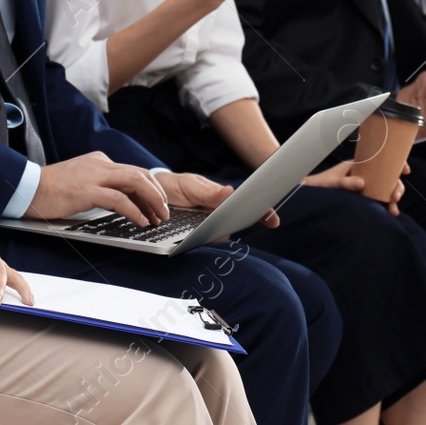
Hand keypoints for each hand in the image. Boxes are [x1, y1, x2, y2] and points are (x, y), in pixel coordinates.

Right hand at [26, 152, 169, 225]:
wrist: (28, 188)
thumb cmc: (52, 190)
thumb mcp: (82, 182)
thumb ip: (101, 185)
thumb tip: (122, 200)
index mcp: (100, 161)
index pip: (134, 172)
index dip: (150, 190)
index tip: (156, 206)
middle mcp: (101, 164)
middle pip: (140, 174)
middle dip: (157, 194)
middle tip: (164, 212)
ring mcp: (94, 175)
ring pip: (135, 182)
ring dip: (152, 201)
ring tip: (158, 217)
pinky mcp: (87, 190)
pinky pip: (119, 199)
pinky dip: (134, 210)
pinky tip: (141, 221)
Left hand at [157, 171, 278, 227]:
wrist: (152, 196)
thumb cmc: (176, 186)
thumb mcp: (190, 186)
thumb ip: (209, 192)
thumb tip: (231, 192)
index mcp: (222, 197)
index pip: (248, 204)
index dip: (263, 212)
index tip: (273, 220)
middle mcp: (218, 213)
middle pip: (238, 221)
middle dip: (246, 221)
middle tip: (243, 219)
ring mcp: (208, 225)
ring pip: (222, 233)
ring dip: (223, 231)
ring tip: (221, 225)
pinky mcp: (195, 235)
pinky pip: (205, 239)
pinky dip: (207, 237)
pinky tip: (206, 234)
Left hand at [304, 159, 408, 215]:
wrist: (309, 196)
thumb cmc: (319, 185)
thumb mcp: (332, 183)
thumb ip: (345, 182)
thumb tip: (362, 183)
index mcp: (358, 164)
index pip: (381, 160)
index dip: (396, 163)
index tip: (405, 170)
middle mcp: (363, 174)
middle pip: (387, 177)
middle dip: (395, 187)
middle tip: (395, 197)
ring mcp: (363, 186)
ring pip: (384, 190)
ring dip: (391, 199)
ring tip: (394, 211)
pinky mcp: (362, 198)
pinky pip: (377, 200)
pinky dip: (385, 206)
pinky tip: (390, 214)